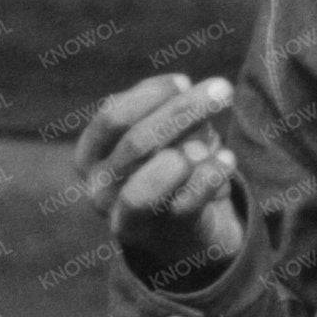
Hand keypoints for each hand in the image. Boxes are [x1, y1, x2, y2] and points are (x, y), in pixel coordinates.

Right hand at [75, 72, 246, 293]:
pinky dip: (212, 175)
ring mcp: (126, 216)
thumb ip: (163, 107)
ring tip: (213, 143)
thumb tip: (183, 89)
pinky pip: (189, 200)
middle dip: (183, 111)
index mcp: (88, 155)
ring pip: (157, 173)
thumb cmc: (166, 166)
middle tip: (223, 89)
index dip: (150, 95)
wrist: (181, 230)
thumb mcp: (159, 132)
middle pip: (137, 141)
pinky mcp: (162, 234)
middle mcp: (98, 188)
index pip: (112, 117)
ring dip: (190, 150)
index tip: (183, 81)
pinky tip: (227, 160)